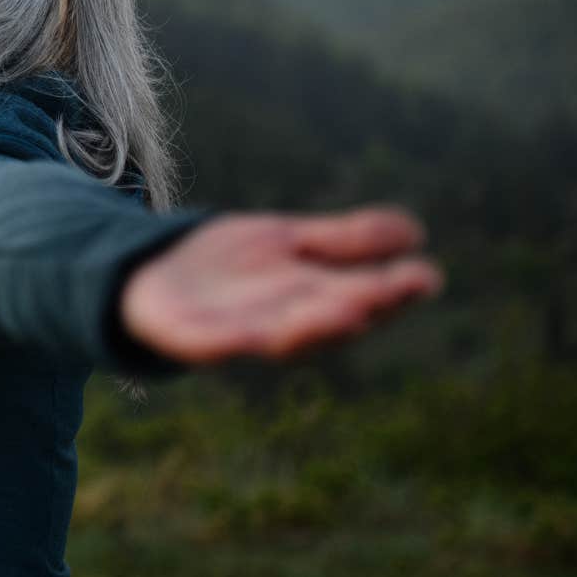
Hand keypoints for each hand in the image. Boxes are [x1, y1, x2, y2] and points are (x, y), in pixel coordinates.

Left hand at [121, 204, 443, 364]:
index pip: (361, 296)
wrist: (148, 272)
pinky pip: (212, 344)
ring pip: (279, 337)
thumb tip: (415, 231)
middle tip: (390, 293)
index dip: (393, 291)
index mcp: (310, 299)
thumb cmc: (229, 265)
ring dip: (311, 327)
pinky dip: (231, 342)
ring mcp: (235, 333)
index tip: (427, 276)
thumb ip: (344, 241)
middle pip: (325, 319)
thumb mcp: (289, 241)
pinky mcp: (189, 339)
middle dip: (359, 307)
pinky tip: (251, 335)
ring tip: (347, 307)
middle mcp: (281, 322)